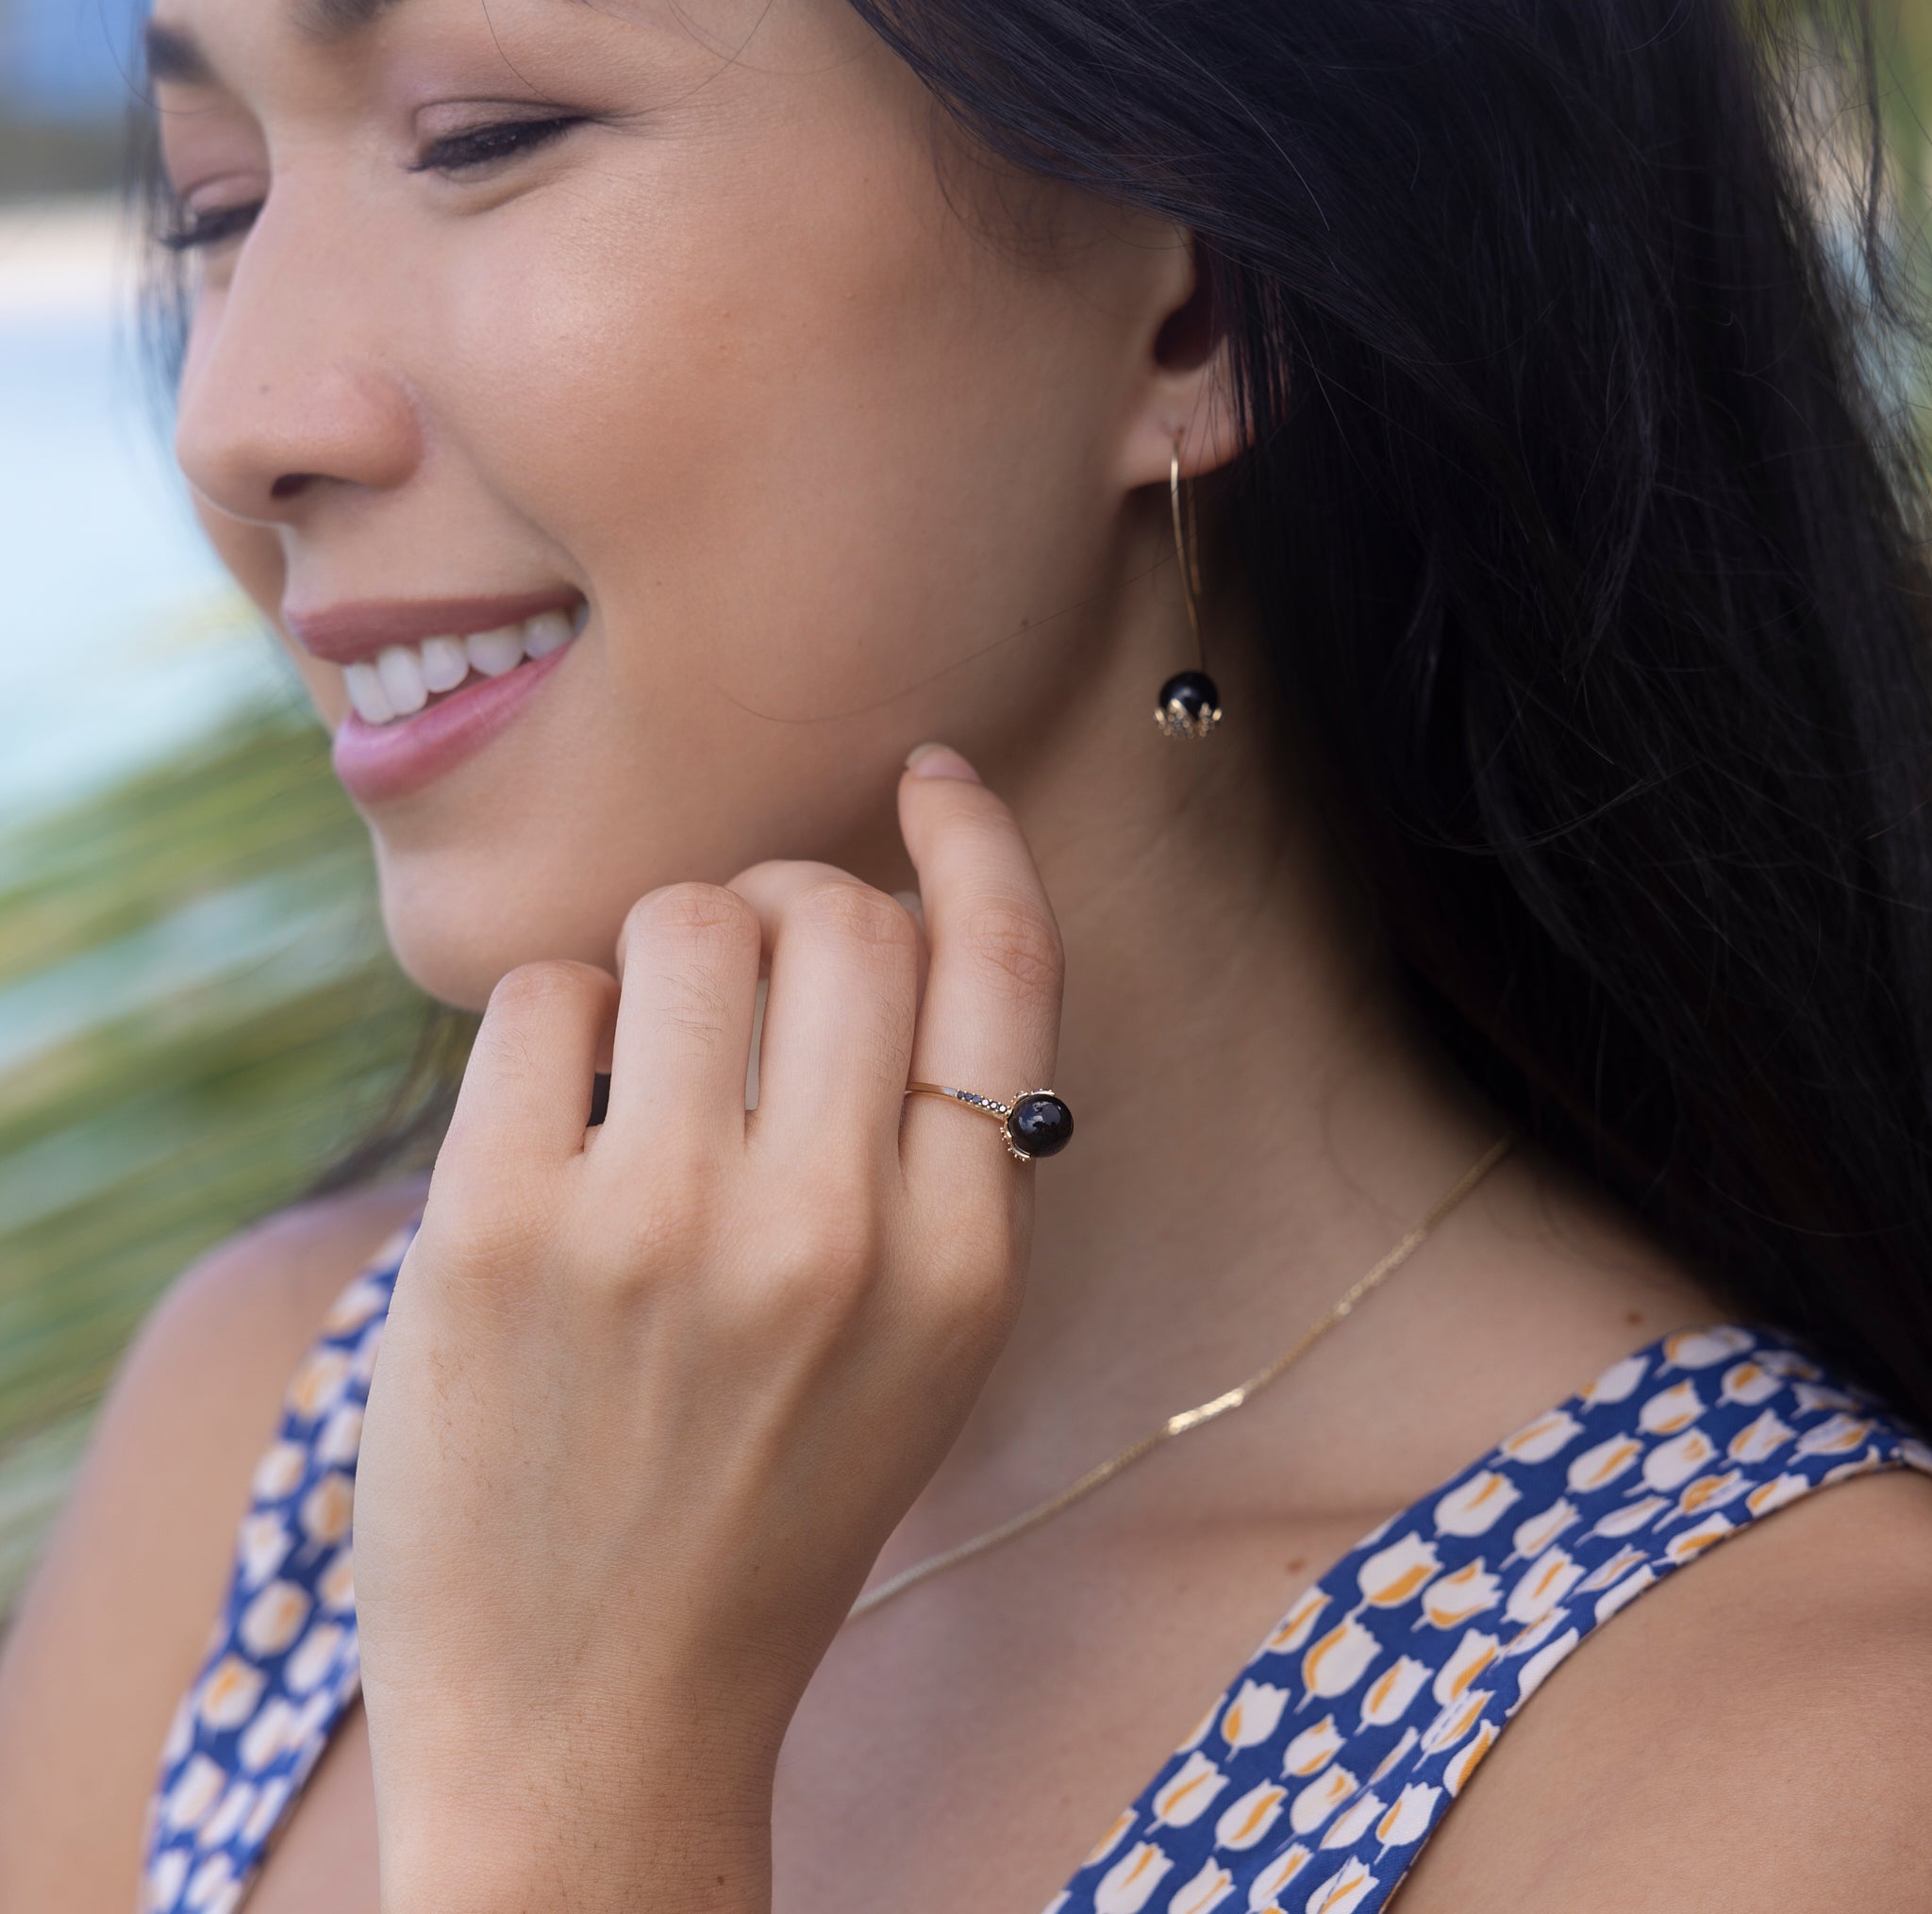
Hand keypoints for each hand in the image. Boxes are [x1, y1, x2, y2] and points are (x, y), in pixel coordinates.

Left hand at [352, 746, 1064, 1911]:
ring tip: (648, 1066)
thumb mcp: (927, 1354)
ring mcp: (657, 1230)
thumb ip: (939, 1152)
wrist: (598, 1717)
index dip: (973, 842)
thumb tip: (889, 919)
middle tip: (749, 983)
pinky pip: (547, 997)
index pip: (1003, 968)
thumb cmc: (769, 1509)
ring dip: (670, 958)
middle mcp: (830, 1233)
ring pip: (689, 920)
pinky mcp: (495, 1233)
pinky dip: (557, 1027)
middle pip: (838, 911)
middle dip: (793, 907)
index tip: (932, 777)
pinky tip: (558, 1125)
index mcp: (966, 1264)